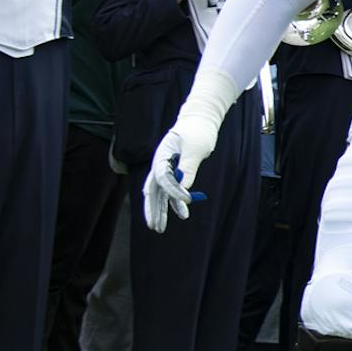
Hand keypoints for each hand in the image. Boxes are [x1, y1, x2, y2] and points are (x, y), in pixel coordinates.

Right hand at [143, 109, 218, 231]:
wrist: (199, 122)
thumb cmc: (198, 132)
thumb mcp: (196, 148)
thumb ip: (189, 167)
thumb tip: (184, 187)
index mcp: (162, 155)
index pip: (162, 177)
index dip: (173, 190)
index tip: (188, 200)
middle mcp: (159, 164)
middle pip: (152, 190)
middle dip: (153, 209)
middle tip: (154, 227)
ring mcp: (165, 169)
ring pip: (158, 194)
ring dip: (160, 211)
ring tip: (159, 228)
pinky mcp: (173, 173)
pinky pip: (170, 191)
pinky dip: (175, 202)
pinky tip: (182, 214)